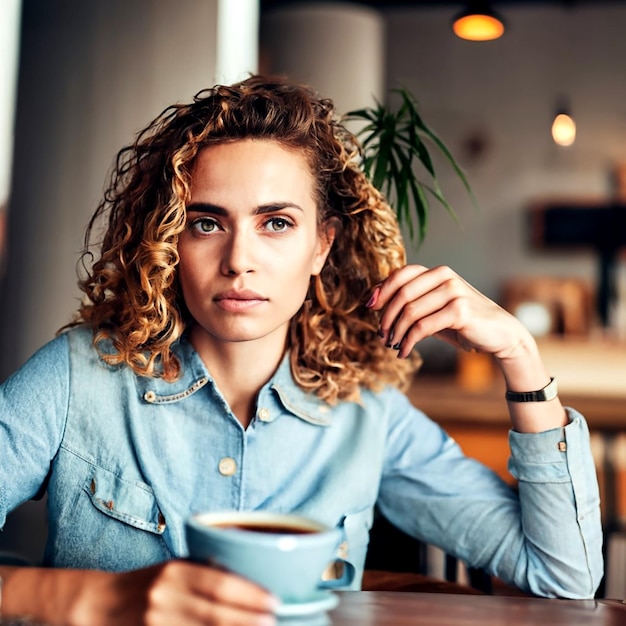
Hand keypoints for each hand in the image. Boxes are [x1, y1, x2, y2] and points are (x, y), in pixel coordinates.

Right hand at [1, 561, 277, 625]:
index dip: (249, 595)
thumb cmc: (146, 584)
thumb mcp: (173, 569)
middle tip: (273, 619)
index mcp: (174, 571)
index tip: (273, 601)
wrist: (98, 605)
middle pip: (215, 614)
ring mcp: (154, 624)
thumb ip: (205, 574)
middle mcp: (164, 597)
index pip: (219, 584)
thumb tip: (250, 583)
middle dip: (248, 619)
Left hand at [367, 265, 532, 361]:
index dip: (382, 290)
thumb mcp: (432, 308)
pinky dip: (408, 342)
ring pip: (410, 312)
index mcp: (437, 272)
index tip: (370, 308)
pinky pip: (422, 327)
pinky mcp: (460, 311)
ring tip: (392, 345)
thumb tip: (373, 298)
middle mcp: (445, 277)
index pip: (401, 275)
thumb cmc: (461, 322)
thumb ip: (410, 300)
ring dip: (396, 332)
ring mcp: (453, 292)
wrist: (499, 334)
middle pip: (402, 294)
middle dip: (387, 317)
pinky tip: (403, 351)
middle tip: (382, 335)